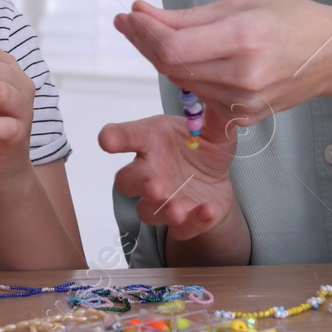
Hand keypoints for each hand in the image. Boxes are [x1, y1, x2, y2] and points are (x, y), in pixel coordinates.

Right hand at [99, 115, 236, 240]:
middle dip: (139, 183)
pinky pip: (182, 229)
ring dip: (163, 210)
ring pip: (148, 210)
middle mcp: (149, 171)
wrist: (217, 180)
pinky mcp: (181, 223)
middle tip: (154, 185)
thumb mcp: (214, 130)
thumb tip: (224, 102)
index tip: (107, 140)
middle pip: (127, 181)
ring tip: (178, 209)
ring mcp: (162, 200)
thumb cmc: (202, 147)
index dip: (114, 138)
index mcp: (151, 140)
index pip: (125, 136)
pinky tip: (208, 210)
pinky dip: (194, 222)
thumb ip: (215, 119)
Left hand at [112, 0, 331, 127]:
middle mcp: (242, 75)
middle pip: (172, 67)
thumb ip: (185, 17)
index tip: (127, 15)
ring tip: (152, 34)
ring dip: (162, 59)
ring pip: (183, 83)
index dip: (143, 33)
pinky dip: (188, 76)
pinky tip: (186, 57)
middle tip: (130, 21)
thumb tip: (140, 13)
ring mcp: (244, 101)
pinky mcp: (245, 116)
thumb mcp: (238, 5)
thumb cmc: (290, 21)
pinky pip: (201, 96)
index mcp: (243, 39)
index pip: (172, 47)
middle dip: (145, 42)